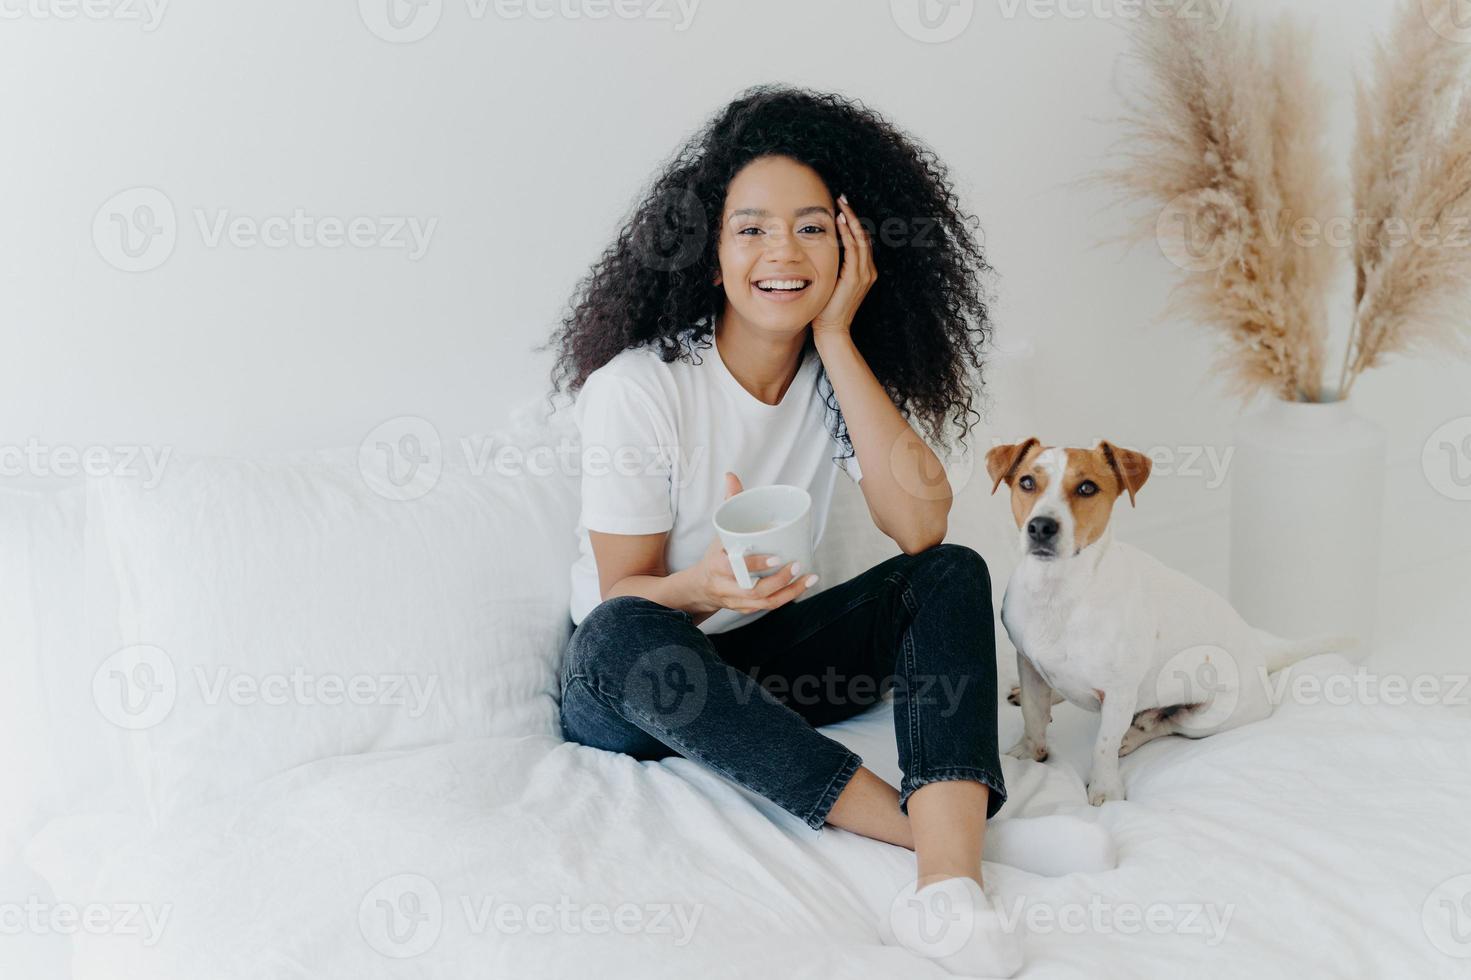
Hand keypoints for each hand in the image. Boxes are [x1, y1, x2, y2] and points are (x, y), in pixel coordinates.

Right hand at [686, 472, 818, 616]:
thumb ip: (729, 504)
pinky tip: (803, 586)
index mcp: (717, 566)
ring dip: (790, 592)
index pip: (734, 568)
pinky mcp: (746, 609)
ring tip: (809, 578)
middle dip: (779, 581)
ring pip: (765, 603)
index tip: (776, 557)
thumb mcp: (719, 531)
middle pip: (754, 591)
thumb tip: (732, 476)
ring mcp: (737, 602)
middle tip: (798, 565)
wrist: (700, 588)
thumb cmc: (715, 556)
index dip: (755, 564)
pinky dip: (787, 598)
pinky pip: (768, 607)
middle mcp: (727, 587)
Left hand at [811, 193, 876, 342]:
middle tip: (842, 198)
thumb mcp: (832, 283)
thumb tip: (822, 251)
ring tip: (842, 205)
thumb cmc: (827, 309)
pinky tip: (840, 222)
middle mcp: (868, 271)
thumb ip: (833, 267)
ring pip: (861, 239)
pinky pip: (854, 250)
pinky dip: (848, 234)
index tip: (842, 208)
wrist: (832, 329)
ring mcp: (864, 274)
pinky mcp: (855, 278)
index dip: (853, 223)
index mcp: (864, 271)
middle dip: (853, 215)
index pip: (861, 240)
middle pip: (864, 235)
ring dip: (851, 220)